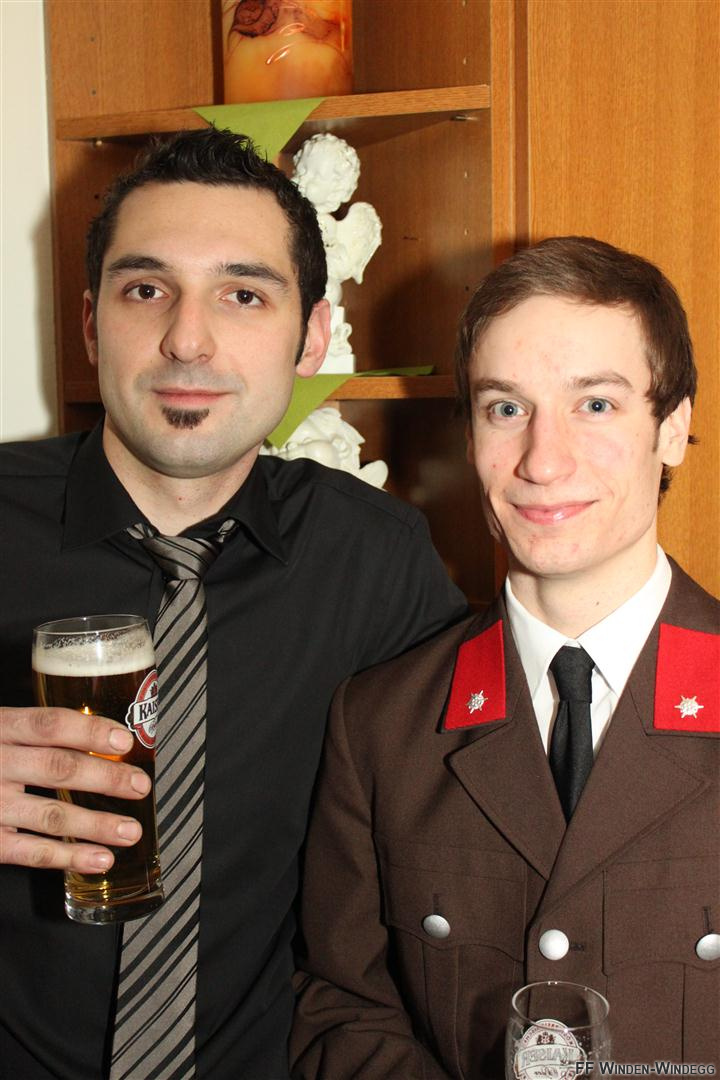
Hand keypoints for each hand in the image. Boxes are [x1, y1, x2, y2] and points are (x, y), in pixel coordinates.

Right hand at [0, 705, 151, 871]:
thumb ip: (31, 731)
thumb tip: (99, 735)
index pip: (50, 724)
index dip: (90, 731)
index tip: (124, 741)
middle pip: (58, 768)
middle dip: (105, 778)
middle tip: (140, 786)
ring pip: (50, 815)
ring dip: (96, 825)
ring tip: (130, 832)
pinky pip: (29, 852)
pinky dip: (67, 857)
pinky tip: (99, 860)